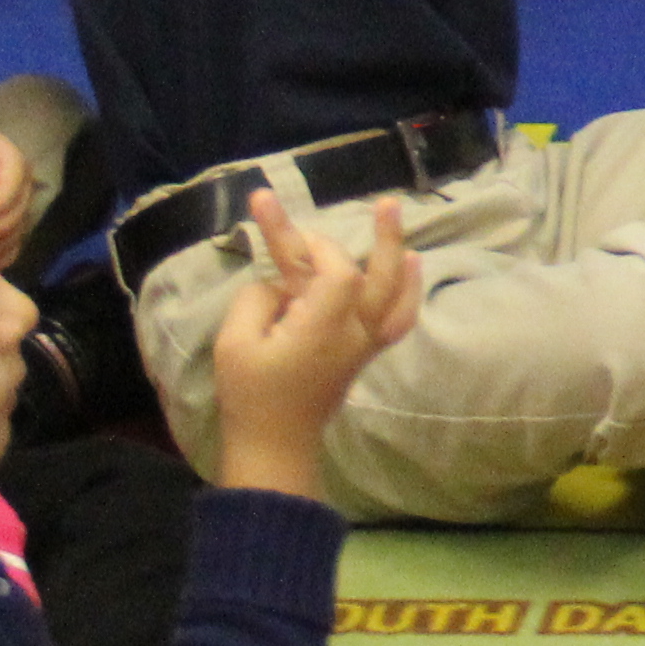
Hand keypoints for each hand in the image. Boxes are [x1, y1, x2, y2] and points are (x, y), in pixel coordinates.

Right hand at [206, 196, 422, 498]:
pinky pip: (398, 317)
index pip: (337, 273)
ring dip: (395, 253)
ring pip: (393, 292)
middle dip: (383, 236)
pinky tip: (411, 263)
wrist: (275, 444)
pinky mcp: (365, 352)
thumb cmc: (250, 393)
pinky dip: (407, 289)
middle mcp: (354, 332)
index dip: (318, 248)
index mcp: (322, 327)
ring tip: (397, 219)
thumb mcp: (234, 343)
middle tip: (387, 201)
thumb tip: (281, 283)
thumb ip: (257, 300)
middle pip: (378, 276)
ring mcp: (365, 343)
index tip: (292, 236)